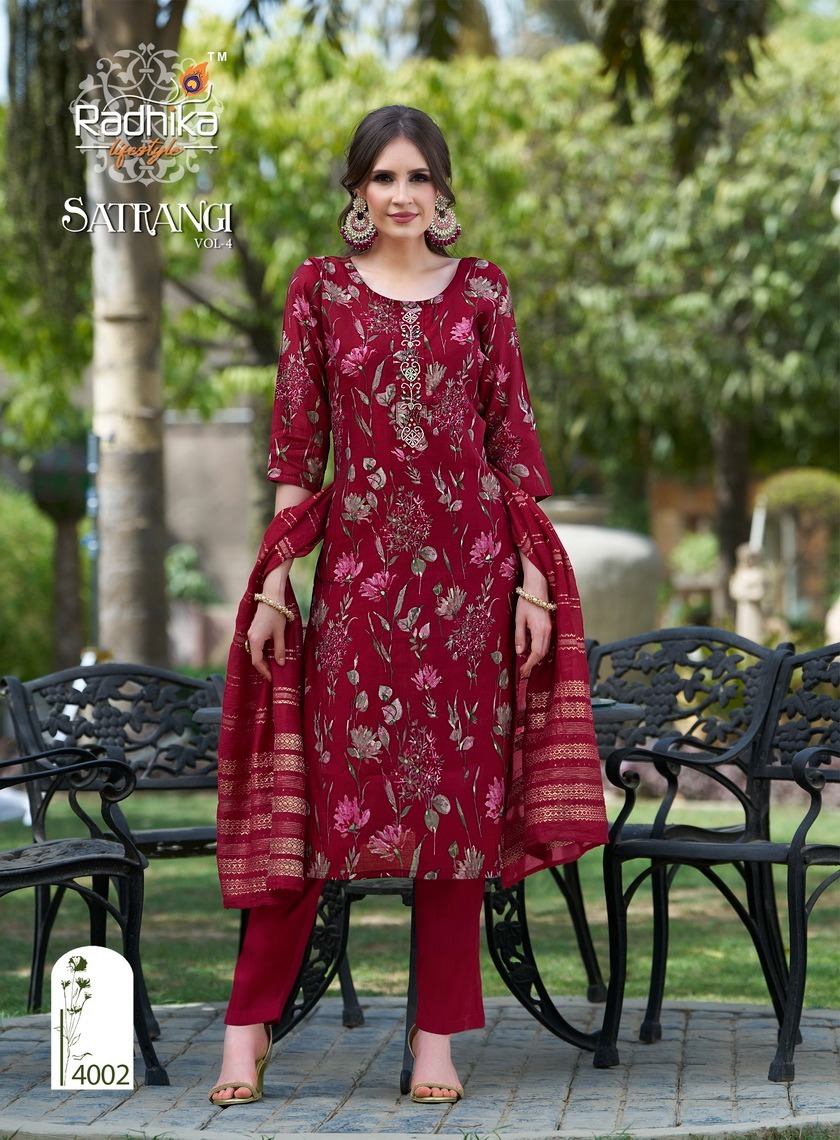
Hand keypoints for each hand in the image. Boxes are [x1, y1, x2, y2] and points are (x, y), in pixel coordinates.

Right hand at [247, 566, 288, 680]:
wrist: (271, 597)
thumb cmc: (276, 614)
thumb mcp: (280, 633)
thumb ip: (280, 649)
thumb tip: (280, 664)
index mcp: (255, 640)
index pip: (257, 661)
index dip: (265, 671)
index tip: (273, 678)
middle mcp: (250, 637)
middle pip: (255, 658)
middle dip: (264, 667)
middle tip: (274, 674)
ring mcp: (250, 633)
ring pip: (255, 652)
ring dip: (263, 660)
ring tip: (273, 667)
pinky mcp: (253, 630)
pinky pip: (255, 646)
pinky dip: (262, 653)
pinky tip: (270, 655)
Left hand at [515, 594, 551, 678]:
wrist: (537, 588)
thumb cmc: (526, 602)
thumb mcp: (519, 619)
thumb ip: (520, 636)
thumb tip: (520, 652)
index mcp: (539, 630)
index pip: (536, 653)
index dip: (530, 664)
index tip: (523, 671)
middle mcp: (547, 631)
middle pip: (542, 653)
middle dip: (533, 663)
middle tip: (524, 670)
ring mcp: (550, 628)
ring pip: (545, 648)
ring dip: (537, 656)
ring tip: (526, 662)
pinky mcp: (550, 626)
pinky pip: (546, 642)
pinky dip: (540, 649)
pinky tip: (532, 650)